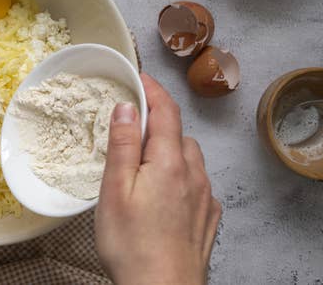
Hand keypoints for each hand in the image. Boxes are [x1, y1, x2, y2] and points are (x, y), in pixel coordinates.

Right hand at [95, 73, 220, 284]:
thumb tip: (128, 106)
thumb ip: (124, 144)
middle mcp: (194, 174)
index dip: (153, 89)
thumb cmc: (132, 245)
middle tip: (130, 126)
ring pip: (190, 157)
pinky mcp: (208, 218)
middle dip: (158, 122)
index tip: (139, 77)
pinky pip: (197, 182)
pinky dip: (181, 174)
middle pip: (179, 133)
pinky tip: (164, 191)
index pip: (167, 111)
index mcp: (170, 162)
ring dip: (170, 149)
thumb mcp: (115, 190)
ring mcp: (205, 197)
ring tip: (144, 163)